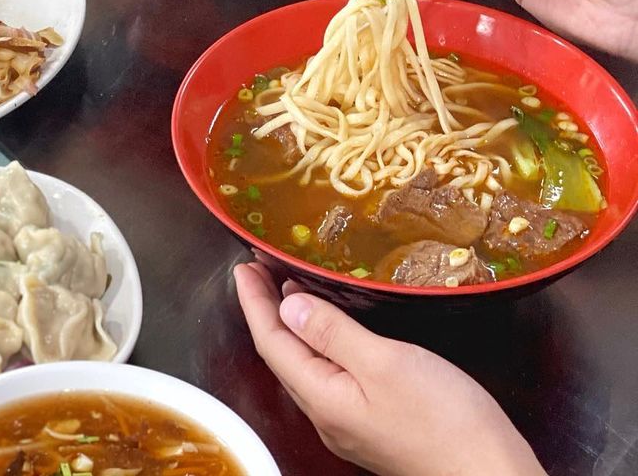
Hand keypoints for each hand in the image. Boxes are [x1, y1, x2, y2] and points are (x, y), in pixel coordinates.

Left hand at [234, 263, 545, 475]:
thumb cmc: (445, 421)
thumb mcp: (385, 363)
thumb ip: (333, 333)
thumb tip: (287, 306)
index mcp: (322, 398)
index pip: (272, 342)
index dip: (254, 302)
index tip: (243, 266)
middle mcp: (327, 414)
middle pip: (282, 354)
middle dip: (266, 310)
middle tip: (259, 269)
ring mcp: (350, 422)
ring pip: (305, 365)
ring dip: (291, 324)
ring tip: (286, 287)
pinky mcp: (374, 423)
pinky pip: (329, 374)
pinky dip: (319, 341)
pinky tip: (331, 326)